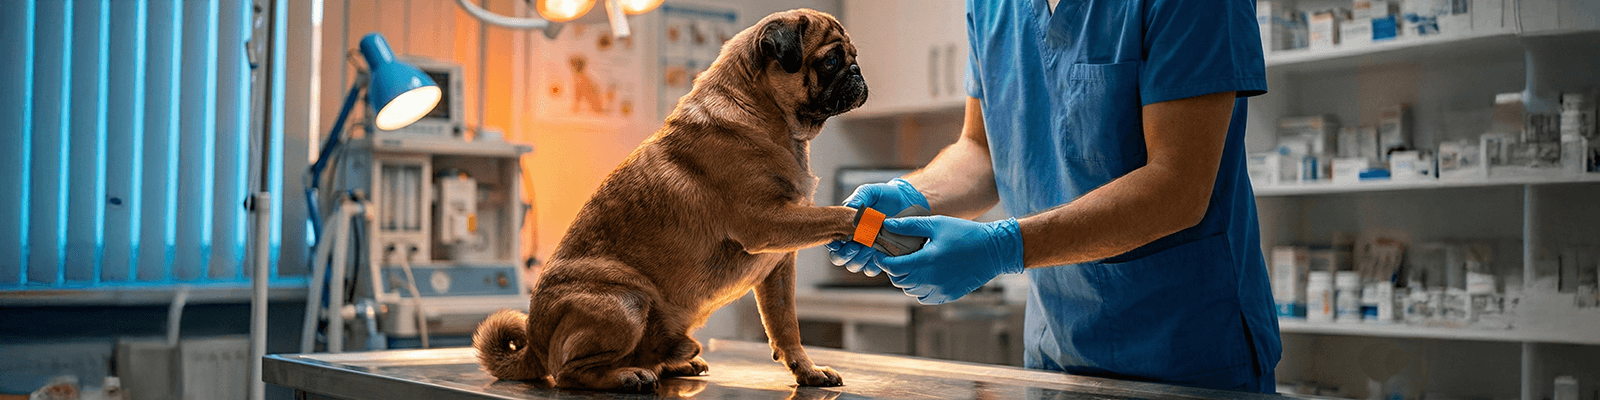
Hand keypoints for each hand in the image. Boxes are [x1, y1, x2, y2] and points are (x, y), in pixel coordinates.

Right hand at [826, 178, 928, 275]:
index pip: (832, 242)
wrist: (908, 202)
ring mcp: (866, 252)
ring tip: (870, 246)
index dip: (832, 244)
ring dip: (859, 259)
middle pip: (840, 258)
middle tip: (857, 244)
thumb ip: (859, 196)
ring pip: (854, 265)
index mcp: (845, 226)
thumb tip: (849, 206)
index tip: (840, 240)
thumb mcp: (872, 192)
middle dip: (845, 254)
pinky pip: (871, 269)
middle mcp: (853, 242)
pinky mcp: (880, 258)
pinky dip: (873, 264)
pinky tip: (879, 252)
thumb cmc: (887, 196)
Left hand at [876, 216, 1022, 304]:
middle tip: (896, 256)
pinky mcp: (948, 295)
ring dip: (906, 279)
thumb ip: (910, 225)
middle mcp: (931, 279)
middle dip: (893, 269)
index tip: (880, 253)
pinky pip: (923, 297)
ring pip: (910, 290)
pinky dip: (919, 288)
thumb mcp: (937, 224)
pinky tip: (925, 274)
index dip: (882, 261)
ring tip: (912, 264)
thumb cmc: (966, 234)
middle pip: (899, 281)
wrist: (994, 251)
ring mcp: (940, 290)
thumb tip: (888, 224)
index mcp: (927, 260)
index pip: (893, 267)